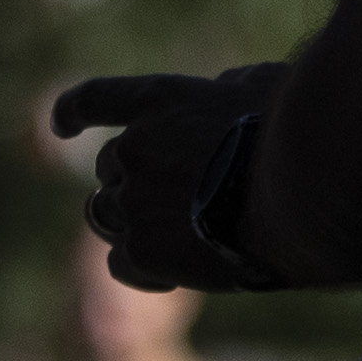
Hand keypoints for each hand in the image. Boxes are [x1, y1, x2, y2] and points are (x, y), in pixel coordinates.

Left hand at [54, 60, 288, 290]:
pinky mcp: (143, 249)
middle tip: (176, 201)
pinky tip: (177, 272)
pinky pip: (121, 263)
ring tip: (175, 238)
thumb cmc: (299, 133)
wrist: (300, 187)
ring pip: (104, 216)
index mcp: (161, 100)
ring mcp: (134, 200)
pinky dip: (143, 268)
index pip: (96, 99)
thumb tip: (225, 89)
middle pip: (107, 168)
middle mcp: (135, 147)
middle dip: (131, 182)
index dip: (72, 112)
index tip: (61, 126)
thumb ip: (231, 88)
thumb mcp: (264, 88)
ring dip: (130, 224)